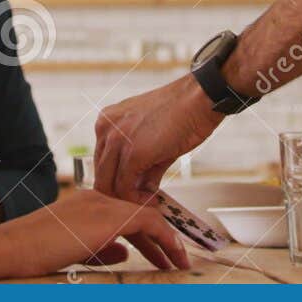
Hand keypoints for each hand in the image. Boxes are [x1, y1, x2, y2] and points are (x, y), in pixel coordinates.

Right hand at [0, 190, 190, 275]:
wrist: (12, 247)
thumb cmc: (32, 252)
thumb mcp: (74, 251)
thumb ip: (101, 249)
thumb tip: (125, 252)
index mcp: (88, 202)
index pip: (126, 214)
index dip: (146, 235)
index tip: (160, 254)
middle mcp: (98, 197)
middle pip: (139, 215)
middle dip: (160, 240)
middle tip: (176, 260)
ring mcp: (103, 204)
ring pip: (147, 216)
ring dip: (167, 242)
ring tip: (179, 263)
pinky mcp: (109, 216)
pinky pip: (149, 222)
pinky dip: (166, 238)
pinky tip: (174, 255)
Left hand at [94, 76, 220, 202]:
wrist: (200, 99)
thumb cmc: (182, 113)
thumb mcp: (151, 136)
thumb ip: (140, 164)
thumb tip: (139, 189)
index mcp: (107, 121)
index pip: (101, 162)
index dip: (116, 182)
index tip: (135, 192)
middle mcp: (105, 128)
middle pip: (100, 176)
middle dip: (120, 195)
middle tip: (142, 202)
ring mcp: (117, 140)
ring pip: (108, 185)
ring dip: (128, 200)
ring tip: (149, 202)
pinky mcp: (132, 154)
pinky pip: (125, 188)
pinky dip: (138, 200)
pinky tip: (154, 200)